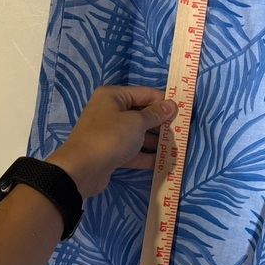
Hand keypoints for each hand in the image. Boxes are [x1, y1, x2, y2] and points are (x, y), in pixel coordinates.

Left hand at [45, 86, 177, 197]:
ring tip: (175, 147)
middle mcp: (110, 110)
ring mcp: (110, 132)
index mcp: (114, 96)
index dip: (164, 102)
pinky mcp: (111, 151)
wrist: (81, 170)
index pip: (145, 93)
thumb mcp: (136, 122)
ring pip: (138, 133)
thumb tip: (171, 105)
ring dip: (155, 141)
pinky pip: (132, 150)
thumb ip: (156, 114)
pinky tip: (162, 162)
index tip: (182, 112)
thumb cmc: (110, 137)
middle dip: (161, 123)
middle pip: (142, 113)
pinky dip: (145, 155)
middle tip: (180, 131)